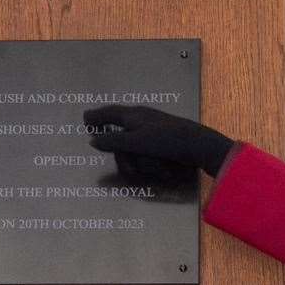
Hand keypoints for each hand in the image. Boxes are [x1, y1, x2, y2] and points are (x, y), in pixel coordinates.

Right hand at [83, 105, 235, 177]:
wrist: (200, 146)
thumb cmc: (167, 141)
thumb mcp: (136, 142)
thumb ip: (112, 140)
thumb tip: (92, 140)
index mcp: (133, 114)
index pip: (108, 112)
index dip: (95, 117)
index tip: (85, 120)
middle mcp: (142, 118)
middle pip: (120, 134)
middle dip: (122, 153)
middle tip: (127, 171)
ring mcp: (153, 128)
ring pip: (134, 145)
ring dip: (138, 161)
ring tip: (148, 172)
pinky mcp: (163, 139)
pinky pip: (147, 150)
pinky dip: (148, 161)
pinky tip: (157, 168)